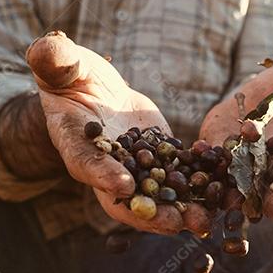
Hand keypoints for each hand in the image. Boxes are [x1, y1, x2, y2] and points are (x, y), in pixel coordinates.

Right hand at [25, 32, 205, 234]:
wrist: (94, 88)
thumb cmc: (70, 74)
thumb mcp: (60, 63)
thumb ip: (55, 60)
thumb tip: (45, 49)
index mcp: (76, 144)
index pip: (86, 163)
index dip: (103, 176)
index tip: (124, 186)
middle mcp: (106, 166)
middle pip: (126, 198)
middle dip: (152, 213)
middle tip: (178, 222)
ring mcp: (136, 167)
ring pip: (158, 196)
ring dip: (183, 210)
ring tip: (209, 218)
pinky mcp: (162, 158)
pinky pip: (181, 178)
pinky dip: (202, 187)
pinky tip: (227, 193)